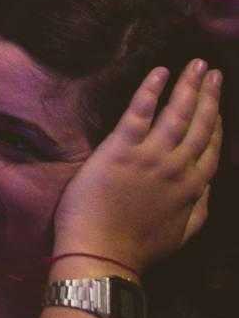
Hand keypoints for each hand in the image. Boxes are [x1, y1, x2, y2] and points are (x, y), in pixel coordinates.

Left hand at [53, 60, 223, 271]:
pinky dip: (152, 90)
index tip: (217, 103)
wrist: (101, 253)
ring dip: (188, 86)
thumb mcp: (182, 233)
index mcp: (192, 188)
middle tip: (212, 71)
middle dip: (208, 95)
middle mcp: (177, 168)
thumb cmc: (136, 247)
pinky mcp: (121, 149)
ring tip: (196, 64)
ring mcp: (150, 156)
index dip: (216, 122)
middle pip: (199, 124)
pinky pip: (140, 112)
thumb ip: (198, 207)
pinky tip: (161, 72)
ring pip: (177, 114)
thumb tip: (206, 186)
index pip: (210, 147)